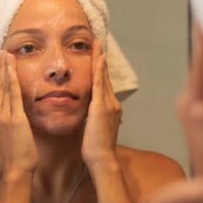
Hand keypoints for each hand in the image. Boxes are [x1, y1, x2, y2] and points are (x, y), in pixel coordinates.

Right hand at [0, 51, 37, 174]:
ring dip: (4, 69)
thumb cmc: (11, 154)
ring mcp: (3, 116)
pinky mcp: (15, 118)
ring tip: (6, 54)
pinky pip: (13, 94)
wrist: (16, 168)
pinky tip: (11, 67)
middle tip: (1, 51)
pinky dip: (12, 78)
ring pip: (3, 87)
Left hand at [82, 40, 121, 167]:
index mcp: (111, 109)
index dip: (102, 71)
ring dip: (100, 60)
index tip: (99, 58)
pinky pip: (100, 83)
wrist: (102, 158)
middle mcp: (113, 103)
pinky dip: (99, 69)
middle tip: (99, 43)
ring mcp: (109, 104)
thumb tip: (89, 115)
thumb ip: (94, 119)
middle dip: (102, 60)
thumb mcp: (95, 129)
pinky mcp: (101, 106)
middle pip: (106, 77)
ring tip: (97, 45)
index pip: (105, 85)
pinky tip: (98, 58)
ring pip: (103, 77)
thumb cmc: (97, 148)